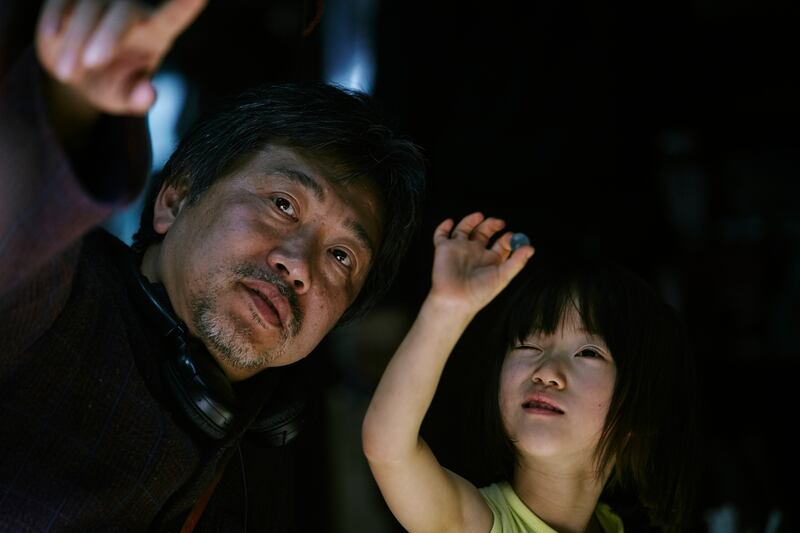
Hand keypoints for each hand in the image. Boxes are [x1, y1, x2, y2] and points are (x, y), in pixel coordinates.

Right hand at [35, 0, 206, 115]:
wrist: (75, 75)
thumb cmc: (111, 84)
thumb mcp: (124, 99)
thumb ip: (138, 100)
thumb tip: (148, 94)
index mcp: (156, 31)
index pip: (174, 16)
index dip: (186, 5)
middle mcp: (132, 10)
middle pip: (123, 11)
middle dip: (106, 35)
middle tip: (91, 64)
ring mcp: (100, 1)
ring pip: (90, 6)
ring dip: (76, 38)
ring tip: (66, 73)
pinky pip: (62, 0)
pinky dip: (55, 17)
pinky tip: (52, 36)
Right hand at [430, 212, 533, 312]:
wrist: (456, 300)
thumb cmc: (478, 293)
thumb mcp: (503, 276)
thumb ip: (517, 261)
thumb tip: (530, 248)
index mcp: (490, 261)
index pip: (502, 244)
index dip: (508, 238)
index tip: (514, 237)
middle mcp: (475, 253)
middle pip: (484, 232)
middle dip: (492, 225)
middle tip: (499, 223)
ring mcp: (460, 249)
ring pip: (464, 229)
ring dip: (471, 220)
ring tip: (480, 216)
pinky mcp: (444, 249)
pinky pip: (441, 235)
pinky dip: (443, 227)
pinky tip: (450, 222)